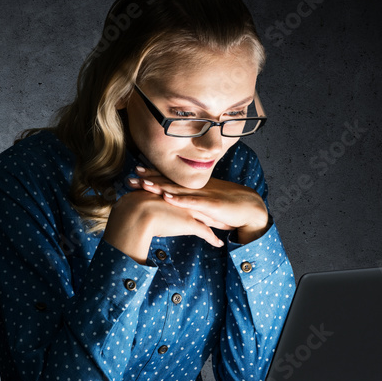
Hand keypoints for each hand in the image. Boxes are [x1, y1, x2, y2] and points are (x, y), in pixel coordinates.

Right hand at [103, 173, 225, 263]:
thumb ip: (145, 206)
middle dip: (215, 209)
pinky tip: (219, 244)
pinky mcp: (189, 224)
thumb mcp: (141, 204)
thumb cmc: (134, 208)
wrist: (136, 212)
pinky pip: (205, 233)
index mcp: (174, 194)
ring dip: (219, 223)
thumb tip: (140, 210)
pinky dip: (213, 239)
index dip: (199, 199)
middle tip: (226, 211)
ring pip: (209, 218)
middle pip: (204, 205)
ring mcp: (188, 212)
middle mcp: (183, 201)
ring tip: (229, 227)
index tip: (207, 202)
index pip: (190, 197)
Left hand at [127, 166, 269, 243]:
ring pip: (178, 189)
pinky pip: (193, 201)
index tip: (137, 171)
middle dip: (150, 178)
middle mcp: (197, 188)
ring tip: (143, 184)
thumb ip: (192, 206)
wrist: (250, 209)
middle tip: (131, 175)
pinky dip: (179, 200)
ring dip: (160, 186)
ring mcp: (204, 194)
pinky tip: (167, 198)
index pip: (171, 179)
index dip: (154, 175)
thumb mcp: (206, 207)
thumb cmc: (228, 209)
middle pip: (170, 181)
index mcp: (195, 187)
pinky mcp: (211, 204)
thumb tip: (177, 208)